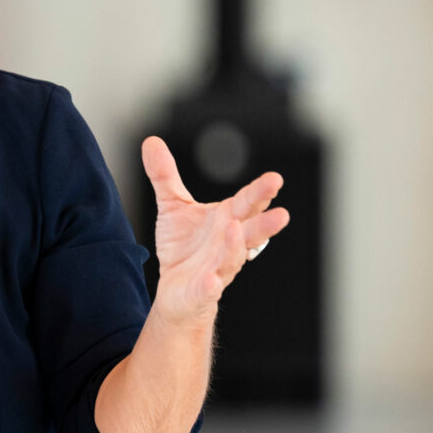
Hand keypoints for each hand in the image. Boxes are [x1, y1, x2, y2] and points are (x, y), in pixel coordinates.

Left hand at [139, 135, 290, 320]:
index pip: (248, 203)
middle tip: (281, 214)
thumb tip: (150, 141)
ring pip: (233, 258)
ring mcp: (218, 268)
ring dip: (236, 246)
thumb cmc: (183, 247)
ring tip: (235, 230)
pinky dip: (211, 285)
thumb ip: (165, 176)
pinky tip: (212, 281)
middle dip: (265, 223)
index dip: (261, 193)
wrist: (175, 290)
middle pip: (251, 231)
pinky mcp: (202, 291)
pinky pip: (209, 289)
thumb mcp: (173, 206)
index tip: (275, 179)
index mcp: (228, 219)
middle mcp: (229, 243)